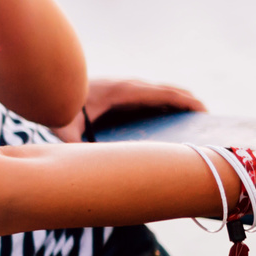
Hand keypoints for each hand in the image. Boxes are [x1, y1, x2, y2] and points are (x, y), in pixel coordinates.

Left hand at [56, 77, 208, 140]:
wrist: (47, 86)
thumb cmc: (58, 106)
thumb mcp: (66, 128)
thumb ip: (76, 147)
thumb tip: (88, 169)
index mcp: (123, 91)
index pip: (163, 93)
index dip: (186, 101)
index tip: (205, 112)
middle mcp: (126, 85)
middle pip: (167, 91)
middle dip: (188, 104)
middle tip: (209, 124)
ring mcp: (123, 86)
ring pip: (158, 93)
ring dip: (177, 104)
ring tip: (194, 125)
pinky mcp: (118, 91)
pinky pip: (147, 96)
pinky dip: (163, 104)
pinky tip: (169, 121)